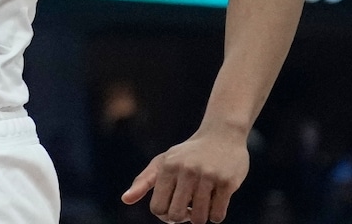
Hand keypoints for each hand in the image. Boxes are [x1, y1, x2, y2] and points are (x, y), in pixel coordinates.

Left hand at [122, 127, 248, 223]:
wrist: (223, 136)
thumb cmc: (188, 154)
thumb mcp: (163, 162)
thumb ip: (143, 181)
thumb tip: (125, 200)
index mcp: (167, 167)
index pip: (157, 208)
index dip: (165, 215)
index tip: (173, 208)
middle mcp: (186, 171)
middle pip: (176, 216)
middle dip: (182, 218)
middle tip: (189, 209)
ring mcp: (208, 176)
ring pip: (199, 219)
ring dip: (201, 217)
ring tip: (202, 203)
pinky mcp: (227, 182)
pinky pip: (217, 215)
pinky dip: (215, 216)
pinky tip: (215, 201)